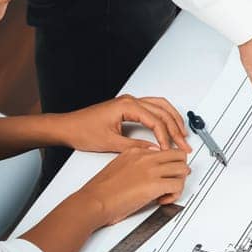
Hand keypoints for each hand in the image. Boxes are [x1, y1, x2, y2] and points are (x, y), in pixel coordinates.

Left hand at [57, 95, 191, 152]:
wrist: (68, 127)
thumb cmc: (83, 131)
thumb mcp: (110, 143)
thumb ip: (135, 146)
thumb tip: (153, 151)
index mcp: (127, 106)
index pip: (155, 120)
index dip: (165, 136)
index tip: (170, 149)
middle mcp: (131, 100)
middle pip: (162, 111)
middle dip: (175, 128)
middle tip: (183, 143)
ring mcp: (130, 102)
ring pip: (160, 106)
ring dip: (172, 119)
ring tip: (182, 133)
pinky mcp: (128, 107)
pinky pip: (152, 107)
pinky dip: (163, 116)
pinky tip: (168, 125)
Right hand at [75, 146, 190, 224]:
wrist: (93, 201)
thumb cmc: (101, 191)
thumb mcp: (118, 167)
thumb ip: (134, 165)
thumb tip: (146, 173)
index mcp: (136, 152)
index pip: (165, 150)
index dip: (170, 163)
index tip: (168, 173)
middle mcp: (146, 157)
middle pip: (179, 155)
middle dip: (179, 170)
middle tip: (172, 182)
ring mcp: (151, 170)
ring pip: (183, 169)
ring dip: (179, 183)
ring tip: (167, 192)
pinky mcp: (154, 185)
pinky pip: (178, 186)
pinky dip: (175, 195)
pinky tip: (163, 200)